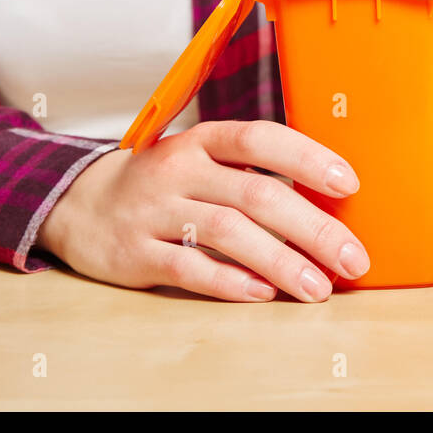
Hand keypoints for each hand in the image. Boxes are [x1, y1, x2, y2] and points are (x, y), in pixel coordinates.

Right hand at [36, 121, 369, 301]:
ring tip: (318, 285)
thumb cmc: (167, 184)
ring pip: (228, 233)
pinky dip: (230, 281)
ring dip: (281, 261)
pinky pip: (189, 267)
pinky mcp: (135, 253)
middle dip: (313, 229)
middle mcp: (179, 169)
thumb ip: (254, 175)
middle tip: (352, 258)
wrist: (80, 204)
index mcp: (203, 140)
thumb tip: (331, 205)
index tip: (349, 184)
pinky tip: (264, 293)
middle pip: (256, 195)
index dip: (307, 159)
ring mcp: (155, 211)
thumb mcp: (204, 161)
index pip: (261, 139)